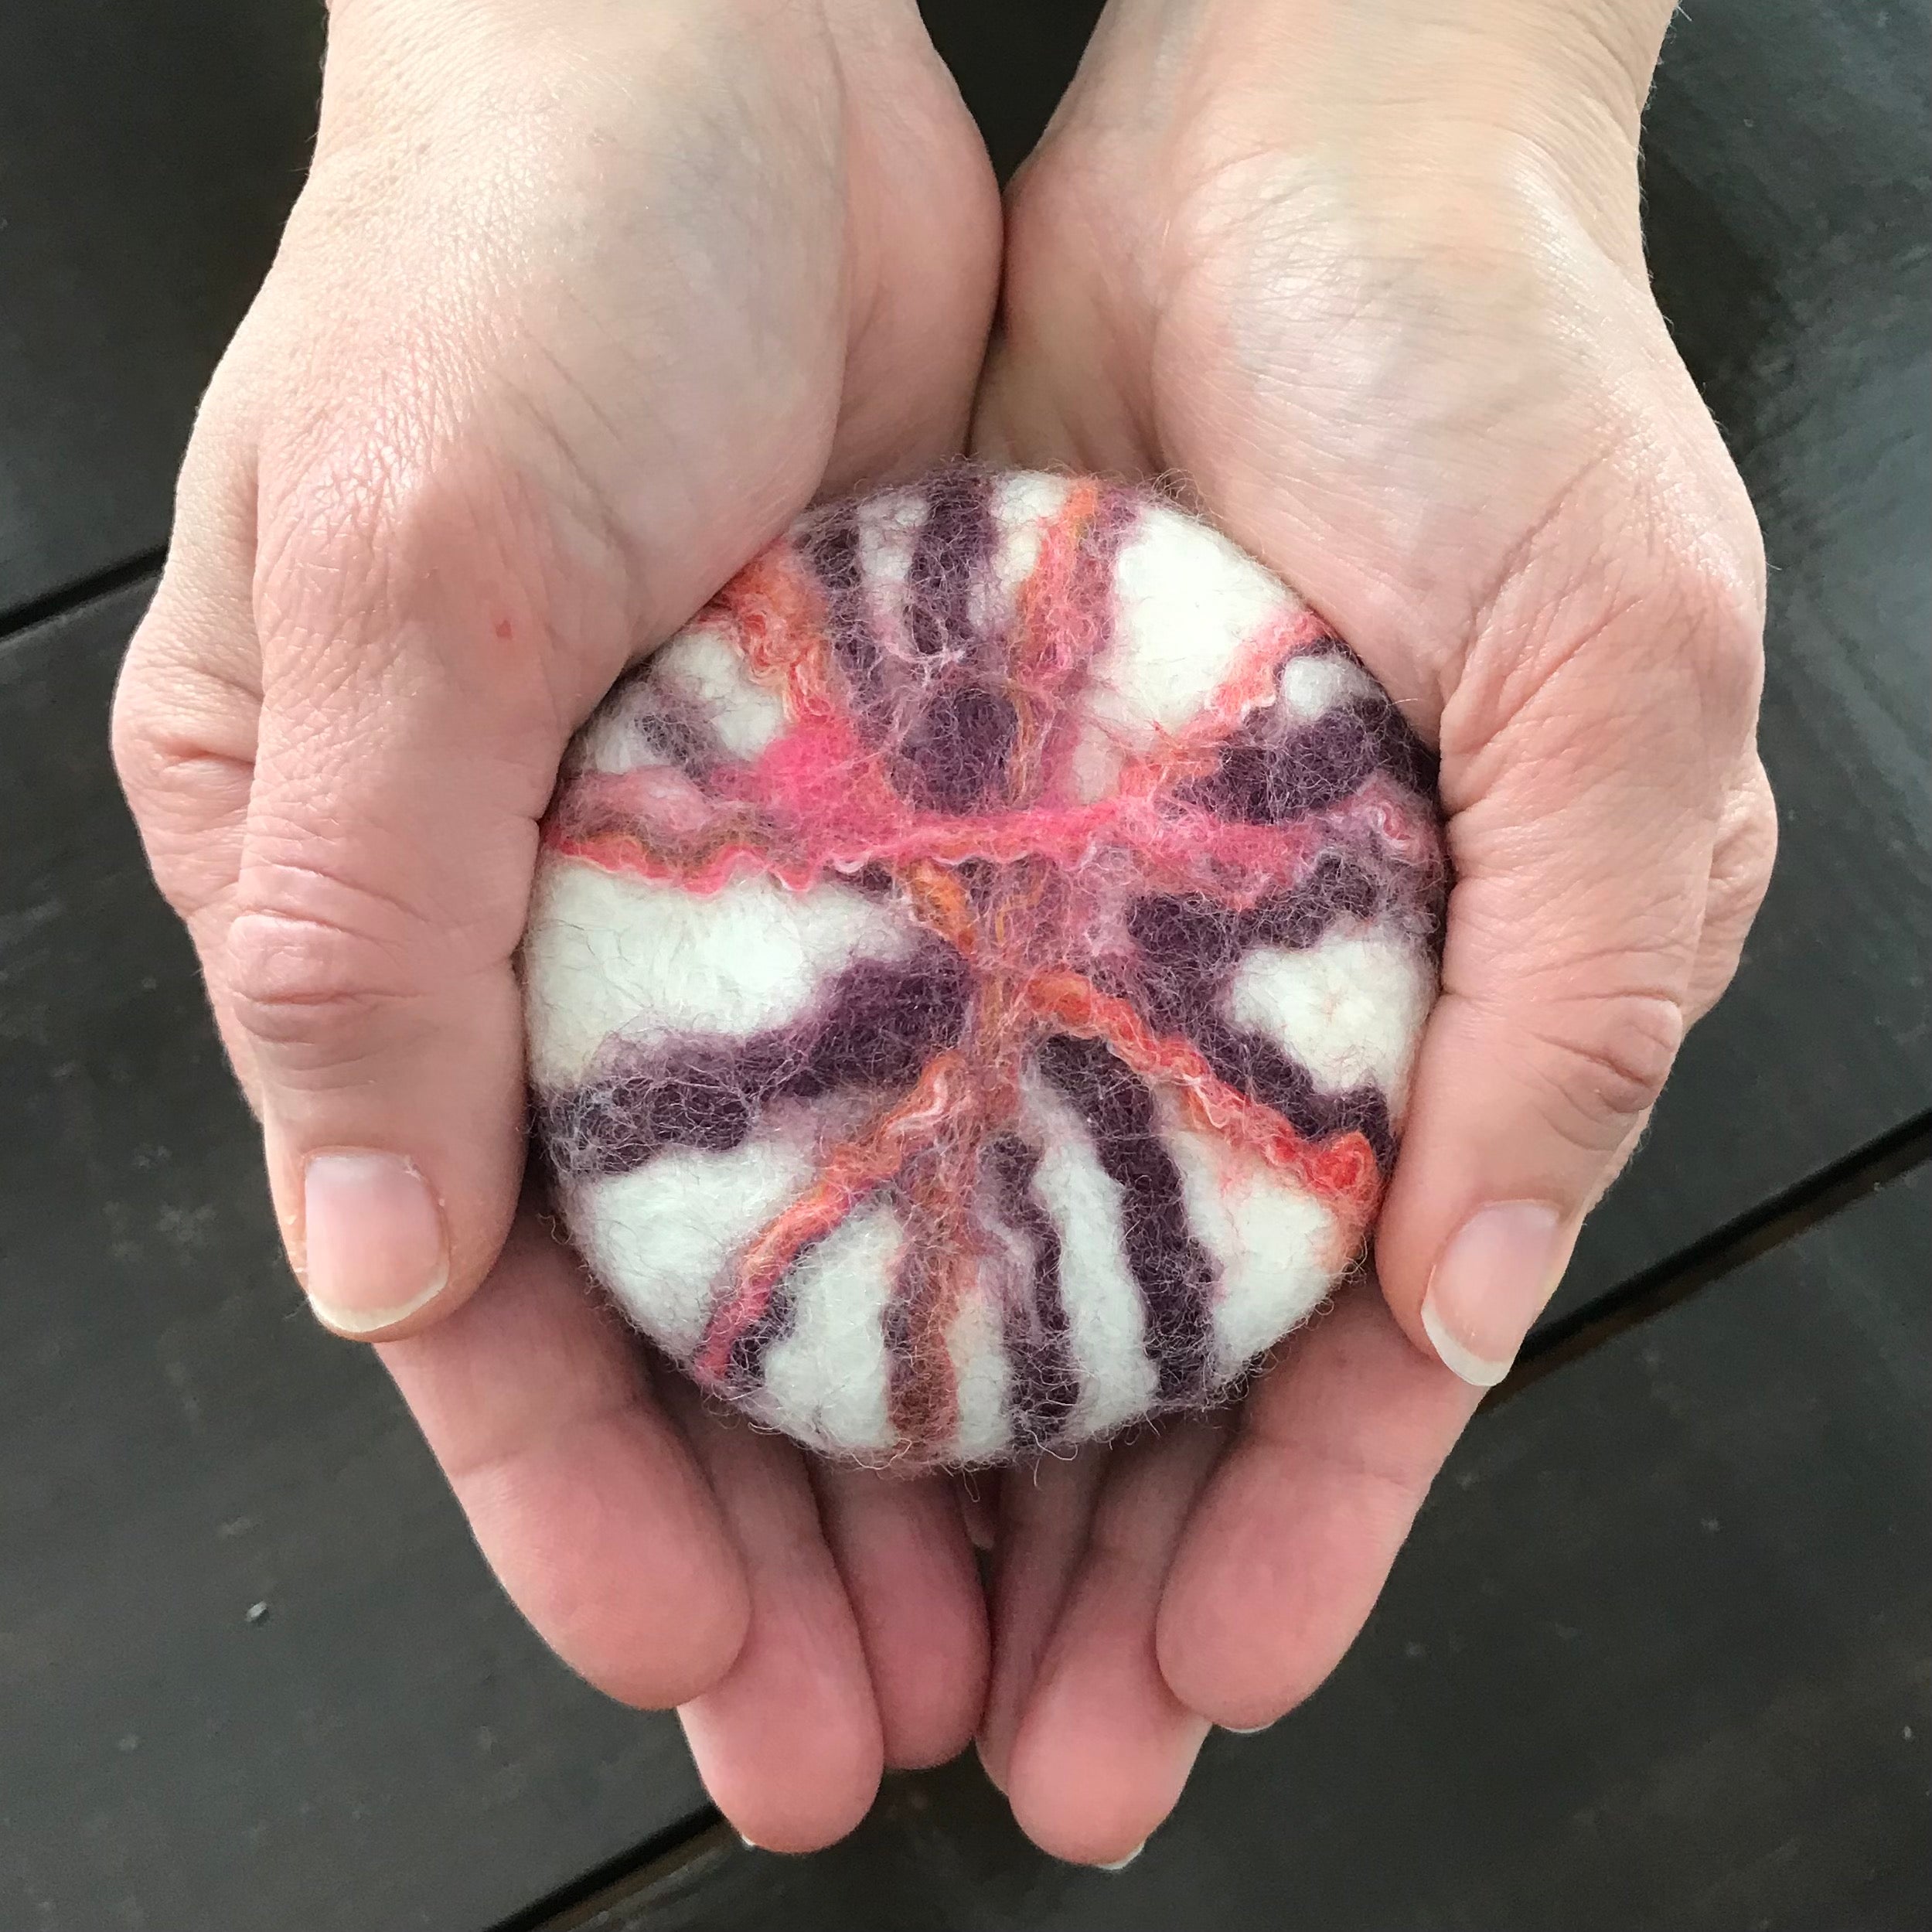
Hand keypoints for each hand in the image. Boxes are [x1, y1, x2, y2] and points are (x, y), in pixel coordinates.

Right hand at [112, 0, 1000, 1848]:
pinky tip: (1102, 1355)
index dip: (580, 1512)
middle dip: (761, 1545)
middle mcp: (537, 939)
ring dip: (911, 1436)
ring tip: (1017, 1629)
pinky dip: (1010, 1222)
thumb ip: (363, 920)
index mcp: (362, 913)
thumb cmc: (509, 257)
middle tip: (893, 1729)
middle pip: (661, 1318)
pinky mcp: (885, 824)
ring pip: (824, 1236)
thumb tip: (374, 1258)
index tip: (710, 1678)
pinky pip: (955, 1075)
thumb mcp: (405, 565)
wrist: (712, 47)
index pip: (467, 1292)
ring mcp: (730, 896)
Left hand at [971, 0, 1775, 1860]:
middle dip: (1089, 1573)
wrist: (1296, 152)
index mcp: (1452, 1022)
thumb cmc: (1498, 380)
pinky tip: (765, 1354)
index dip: (1286, 1547)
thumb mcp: (1624, 672)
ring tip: (850, 1640)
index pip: (1365, 1358)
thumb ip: (1578, 990)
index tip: (1178, 1703)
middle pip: (1166, 1366)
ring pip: (1011, 1267)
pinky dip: (836, 1214)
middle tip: (998, 1754)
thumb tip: (1487, 1295)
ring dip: (942, 1460)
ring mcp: (1098, 948)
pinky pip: (888, 1070)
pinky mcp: (961, 843)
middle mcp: (1263, 1022)